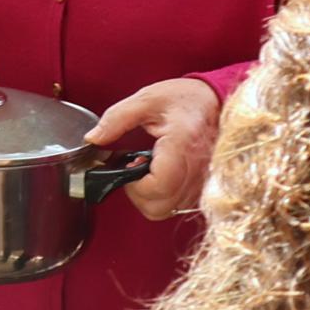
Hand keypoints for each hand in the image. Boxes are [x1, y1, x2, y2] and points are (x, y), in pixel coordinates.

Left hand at [86, 78, 223, 219]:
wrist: (216, 100)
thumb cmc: (184, 98)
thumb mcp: (146, 100)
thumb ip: (116, 119)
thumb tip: (94, 139)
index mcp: (182, 145)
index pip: (158, 185)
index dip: (134, 185)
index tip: (127, 167)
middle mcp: (198, 168)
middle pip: (161, 206)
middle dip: (137, 194)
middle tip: (132, 171)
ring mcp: (204, 180)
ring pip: (169, 210)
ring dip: (150, 197)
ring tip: (146, 171)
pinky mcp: (205, 186)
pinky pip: (180, 205)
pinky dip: (164, 197)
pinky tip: (159, 176)